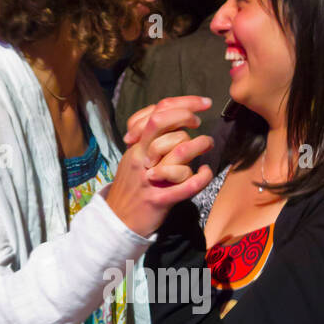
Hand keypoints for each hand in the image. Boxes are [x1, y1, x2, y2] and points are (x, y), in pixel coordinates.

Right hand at [107, 97, 213, 235]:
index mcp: (135, 147)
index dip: (183, 102)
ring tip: (207, 144)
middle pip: (161, 123)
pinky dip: (201, 178)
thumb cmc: (132, 188)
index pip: (156, 112)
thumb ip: (150, 140)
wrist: (116, 221)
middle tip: (199, 124)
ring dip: (199, 144)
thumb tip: (176, 119)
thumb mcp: (134, 159)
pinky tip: (205, 172)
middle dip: (187, 116)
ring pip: (177, 151)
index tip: (203, 103)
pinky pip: (186, 186)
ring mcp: (149, 179)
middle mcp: (140, 158)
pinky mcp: (158, 200)